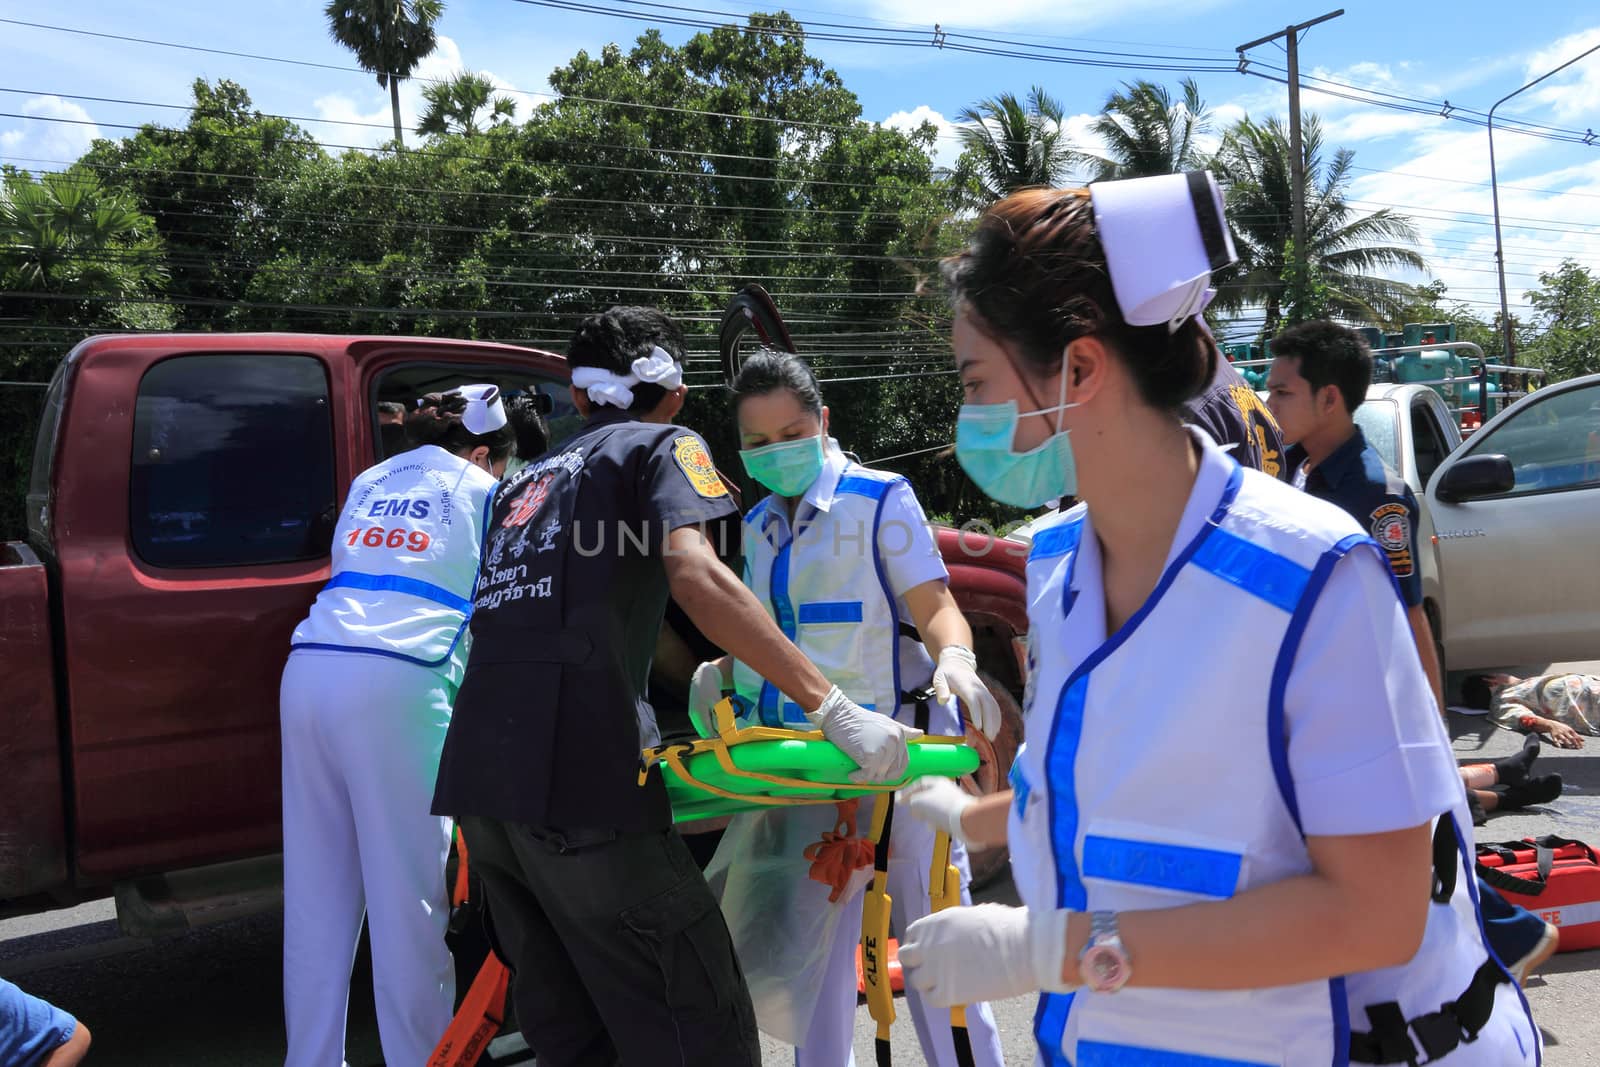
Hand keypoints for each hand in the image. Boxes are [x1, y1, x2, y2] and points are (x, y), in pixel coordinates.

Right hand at [688, 660, 726, 737]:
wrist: (703, 676)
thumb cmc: (711, 688)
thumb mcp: (717, 702)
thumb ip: (720, 716)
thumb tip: (723, 730)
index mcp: (699, 714)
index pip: (708, 733)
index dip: (717, 739)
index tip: (727, 742)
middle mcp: (694, 716)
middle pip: (704, 733)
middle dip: (715, 737)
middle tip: (727, 739)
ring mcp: (693, 714)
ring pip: (703, 729)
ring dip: (712, 733)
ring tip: (724, 733)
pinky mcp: (694, 712)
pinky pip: (702, 724)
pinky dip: (709, 727)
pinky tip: (718, 725)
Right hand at [807, 686, 922, 783]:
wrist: (838, 714)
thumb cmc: (858, 719)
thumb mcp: (885, 722)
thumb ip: (904, 730)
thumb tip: (920, 734)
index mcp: (899, 734)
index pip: (903, 763)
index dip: (891, 771)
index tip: (879, 772)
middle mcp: (894, 741)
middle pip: (891, 772)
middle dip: (879, 775)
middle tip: (866, 771)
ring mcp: (883, 749)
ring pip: (879, 775)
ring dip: (867, 777)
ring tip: (857, 770)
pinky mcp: (870, 755)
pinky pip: (866, 775)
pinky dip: (858, 777)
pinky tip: (852, 773)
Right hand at [897, 776, 976, 845]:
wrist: (966, 820)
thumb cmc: (941, 807)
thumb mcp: (920, 802)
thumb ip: (912, 802)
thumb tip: (913, 805)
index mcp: (937, 782)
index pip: (918, 784)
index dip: (907, 792)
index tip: (899, 800)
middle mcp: (946, 789)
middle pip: (928, 794)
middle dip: (917, 802)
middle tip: (911, 809)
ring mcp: (953, 801)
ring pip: (935, 805)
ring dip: (926, 812)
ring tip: (921, 818)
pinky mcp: (958, 814)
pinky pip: (943, 815)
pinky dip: (935, 819)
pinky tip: (932, 826)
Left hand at [899, 904, 1073, 1006]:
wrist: (1024, 949)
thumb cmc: (1009, 928)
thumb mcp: (976, 916)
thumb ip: (958, 927)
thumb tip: (959, 935)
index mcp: (937, 922)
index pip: (912, 935)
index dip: (920, 944)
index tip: (930, 951)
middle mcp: (930, 944)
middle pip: (907, 957)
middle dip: (918, 963)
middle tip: (935, 969)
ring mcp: (936, 969)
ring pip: (916, 980)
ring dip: (929, 982)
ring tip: (947, 983)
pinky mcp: (947, 992)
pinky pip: (931, 999)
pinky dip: (939, 998)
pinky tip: (954, 994)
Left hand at [932, 645, 1001, 739]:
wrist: (957, 663)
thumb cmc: (947, 673)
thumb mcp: (939, 679)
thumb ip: (941, 689)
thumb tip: (942, 701)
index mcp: (966, 685)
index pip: (974, 700)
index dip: (978, 713)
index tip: (979, 727)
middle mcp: (978, 688)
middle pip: (987, 705)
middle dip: (990, 722)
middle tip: (989, 737)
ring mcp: (984, 691)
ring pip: (993, 706)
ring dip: (995, 722)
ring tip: (992, 736)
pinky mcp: (986, 694)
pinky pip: (995, 706)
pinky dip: (997, 717)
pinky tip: (996, 729)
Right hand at [1548, 722, 1584, 748]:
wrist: (1552, 724)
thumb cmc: (1563, 728)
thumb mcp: (1570, 730)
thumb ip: (1576, 735)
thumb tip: (1584, 740)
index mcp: (1569, 730)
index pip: (1576, 736)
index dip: (1579, 741)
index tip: (1582, 746)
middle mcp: (1565, 731)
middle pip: (1571, 738)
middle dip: (1575, 743)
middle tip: (1578, 748)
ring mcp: (1559, 733)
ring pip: (1564, 739)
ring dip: (1567, 743)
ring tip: (1570, 748)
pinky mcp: (1553, 735)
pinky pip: (1555, 740)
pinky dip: (1557, 743)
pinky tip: (1559, 746)